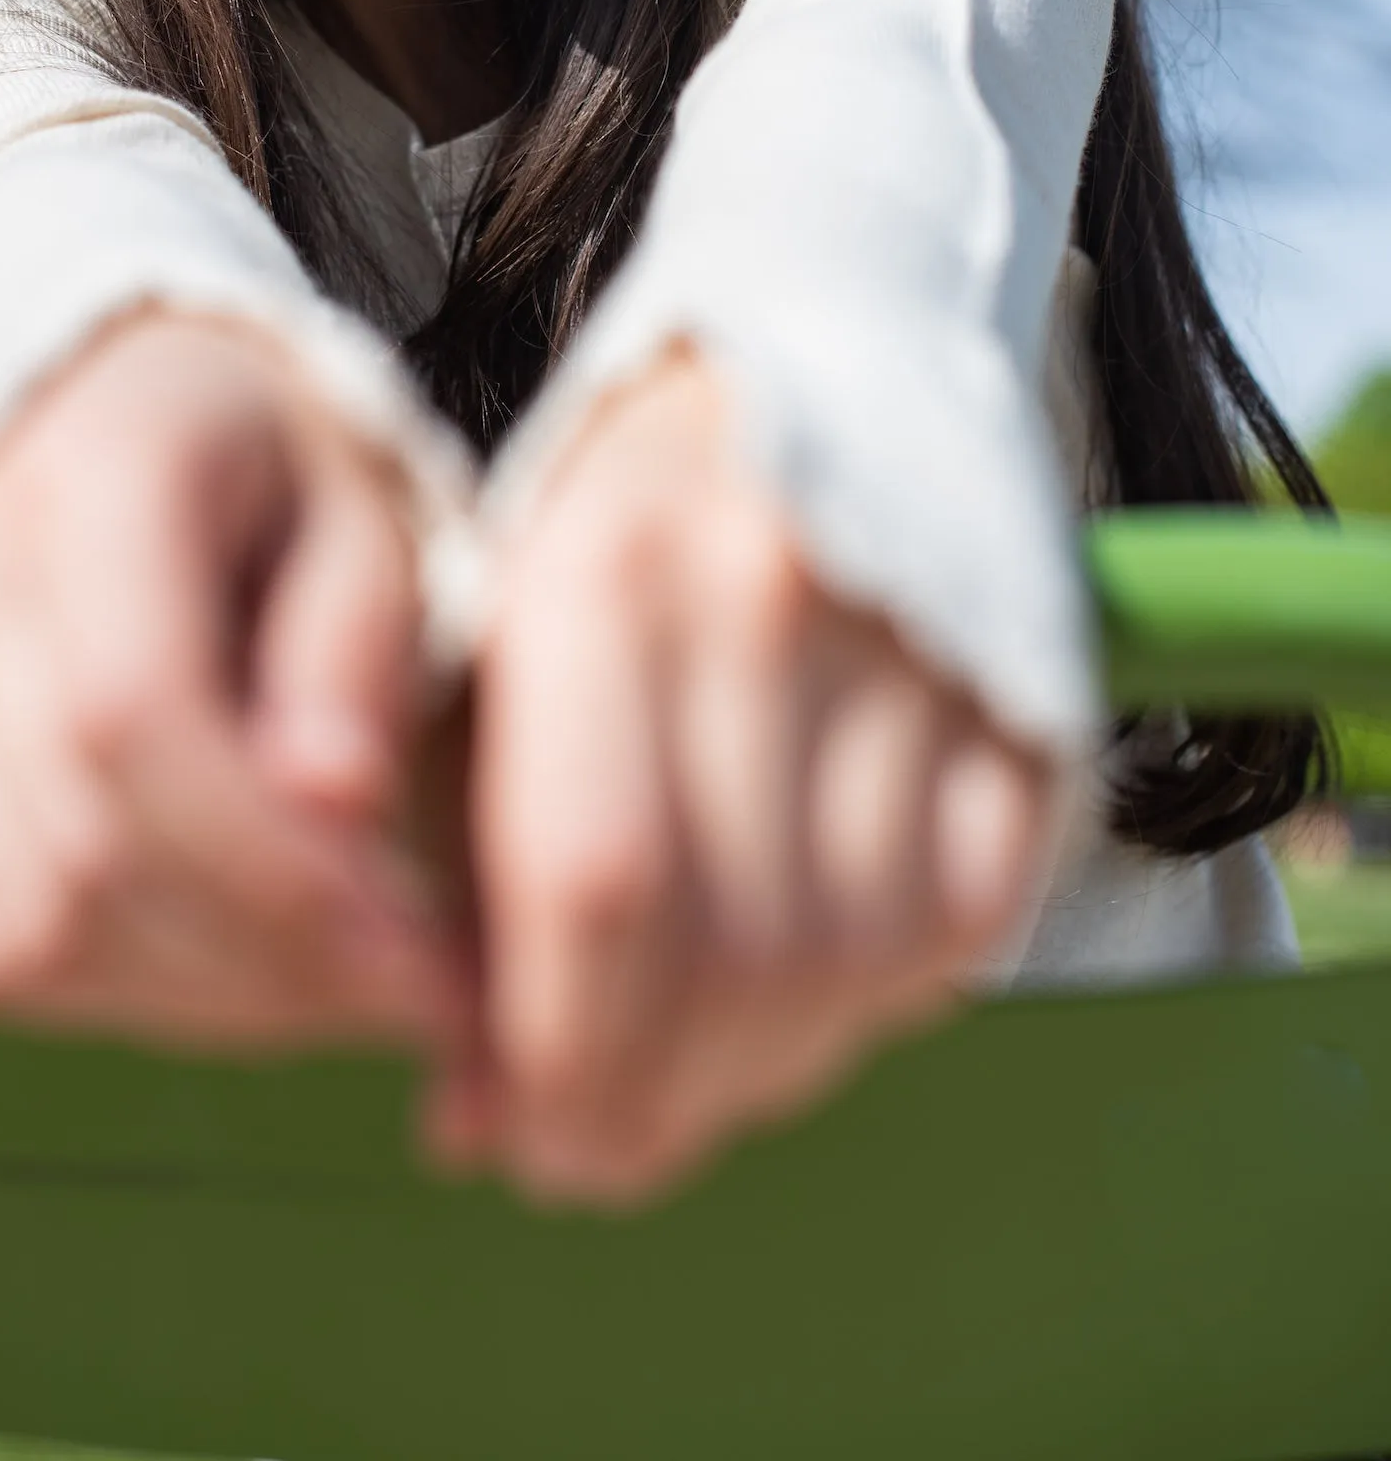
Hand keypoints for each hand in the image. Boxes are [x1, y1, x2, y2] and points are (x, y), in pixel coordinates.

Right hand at [0, 309, 464, 1050]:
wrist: (131, 417)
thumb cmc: (279, 471)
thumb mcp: (369, 512)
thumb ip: (353, 647)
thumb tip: (337, 812)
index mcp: (86, 477)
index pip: (133, 718)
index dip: (275, 870)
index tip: (419, 956)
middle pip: (85, 848)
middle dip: (273, 963)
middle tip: (425, 996)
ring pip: (31, 931)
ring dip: (209, 1001)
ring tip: (348, 986)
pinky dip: (119, 996)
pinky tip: (237, 973)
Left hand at [445, 349, 1052, 1198]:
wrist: (832, 333)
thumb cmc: (620, 506)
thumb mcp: (500, 612)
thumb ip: (459, 842)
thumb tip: (466, 1105)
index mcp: (608, 568)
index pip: (594, 881)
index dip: (548, 1051)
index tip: (503, 1136)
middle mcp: (774, 602)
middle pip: (726, 947)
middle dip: (639, 1101)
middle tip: (582, 1152)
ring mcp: (918, 648)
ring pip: (844, 964)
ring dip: (751, 1077)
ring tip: (678, 1086)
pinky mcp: (1025, 695)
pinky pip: (959, 930)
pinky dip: (869, 1014)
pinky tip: (794, 1009)